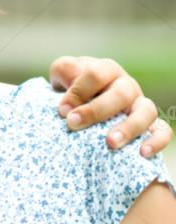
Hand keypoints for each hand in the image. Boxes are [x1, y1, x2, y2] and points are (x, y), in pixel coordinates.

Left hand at [49, 55, 171, 156]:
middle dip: (96, 110)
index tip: (61, 110)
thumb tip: (72, 78)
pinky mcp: (150, 124)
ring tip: (110, 143)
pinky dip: (156, 141)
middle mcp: (126, 86)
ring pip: (146, 112)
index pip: (97, 74)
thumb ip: (64, 71)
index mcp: (106, 70)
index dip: (78, 91)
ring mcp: (139, 105)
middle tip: (73, 123)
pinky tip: (142, 153)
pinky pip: (162, 131)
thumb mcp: (63, 75)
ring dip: (129, 127)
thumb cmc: (71, 89)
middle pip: (121, 94)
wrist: (83, 105)